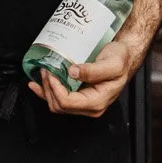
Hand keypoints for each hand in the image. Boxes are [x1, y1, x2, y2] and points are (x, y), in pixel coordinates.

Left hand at [27, 34, 141, 117]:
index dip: (55, 89)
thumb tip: (73, 72)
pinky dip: (45, 92)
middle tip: (46, 69)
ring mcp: (83, 103)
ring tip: (44, 72)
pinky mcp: (78, 96)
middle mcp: (90, 106)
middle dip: (48, 88)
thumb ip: (93, 70)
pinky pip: (58, 99)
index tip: (51, 73)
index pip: (68, 103)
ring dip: (46, 89)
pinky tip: (36, 85)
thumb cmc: (122, 60)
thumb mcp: (112, 63)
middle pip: (59, 106)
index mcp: (97, 102)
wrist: (125, 56)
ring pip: (56, 104)